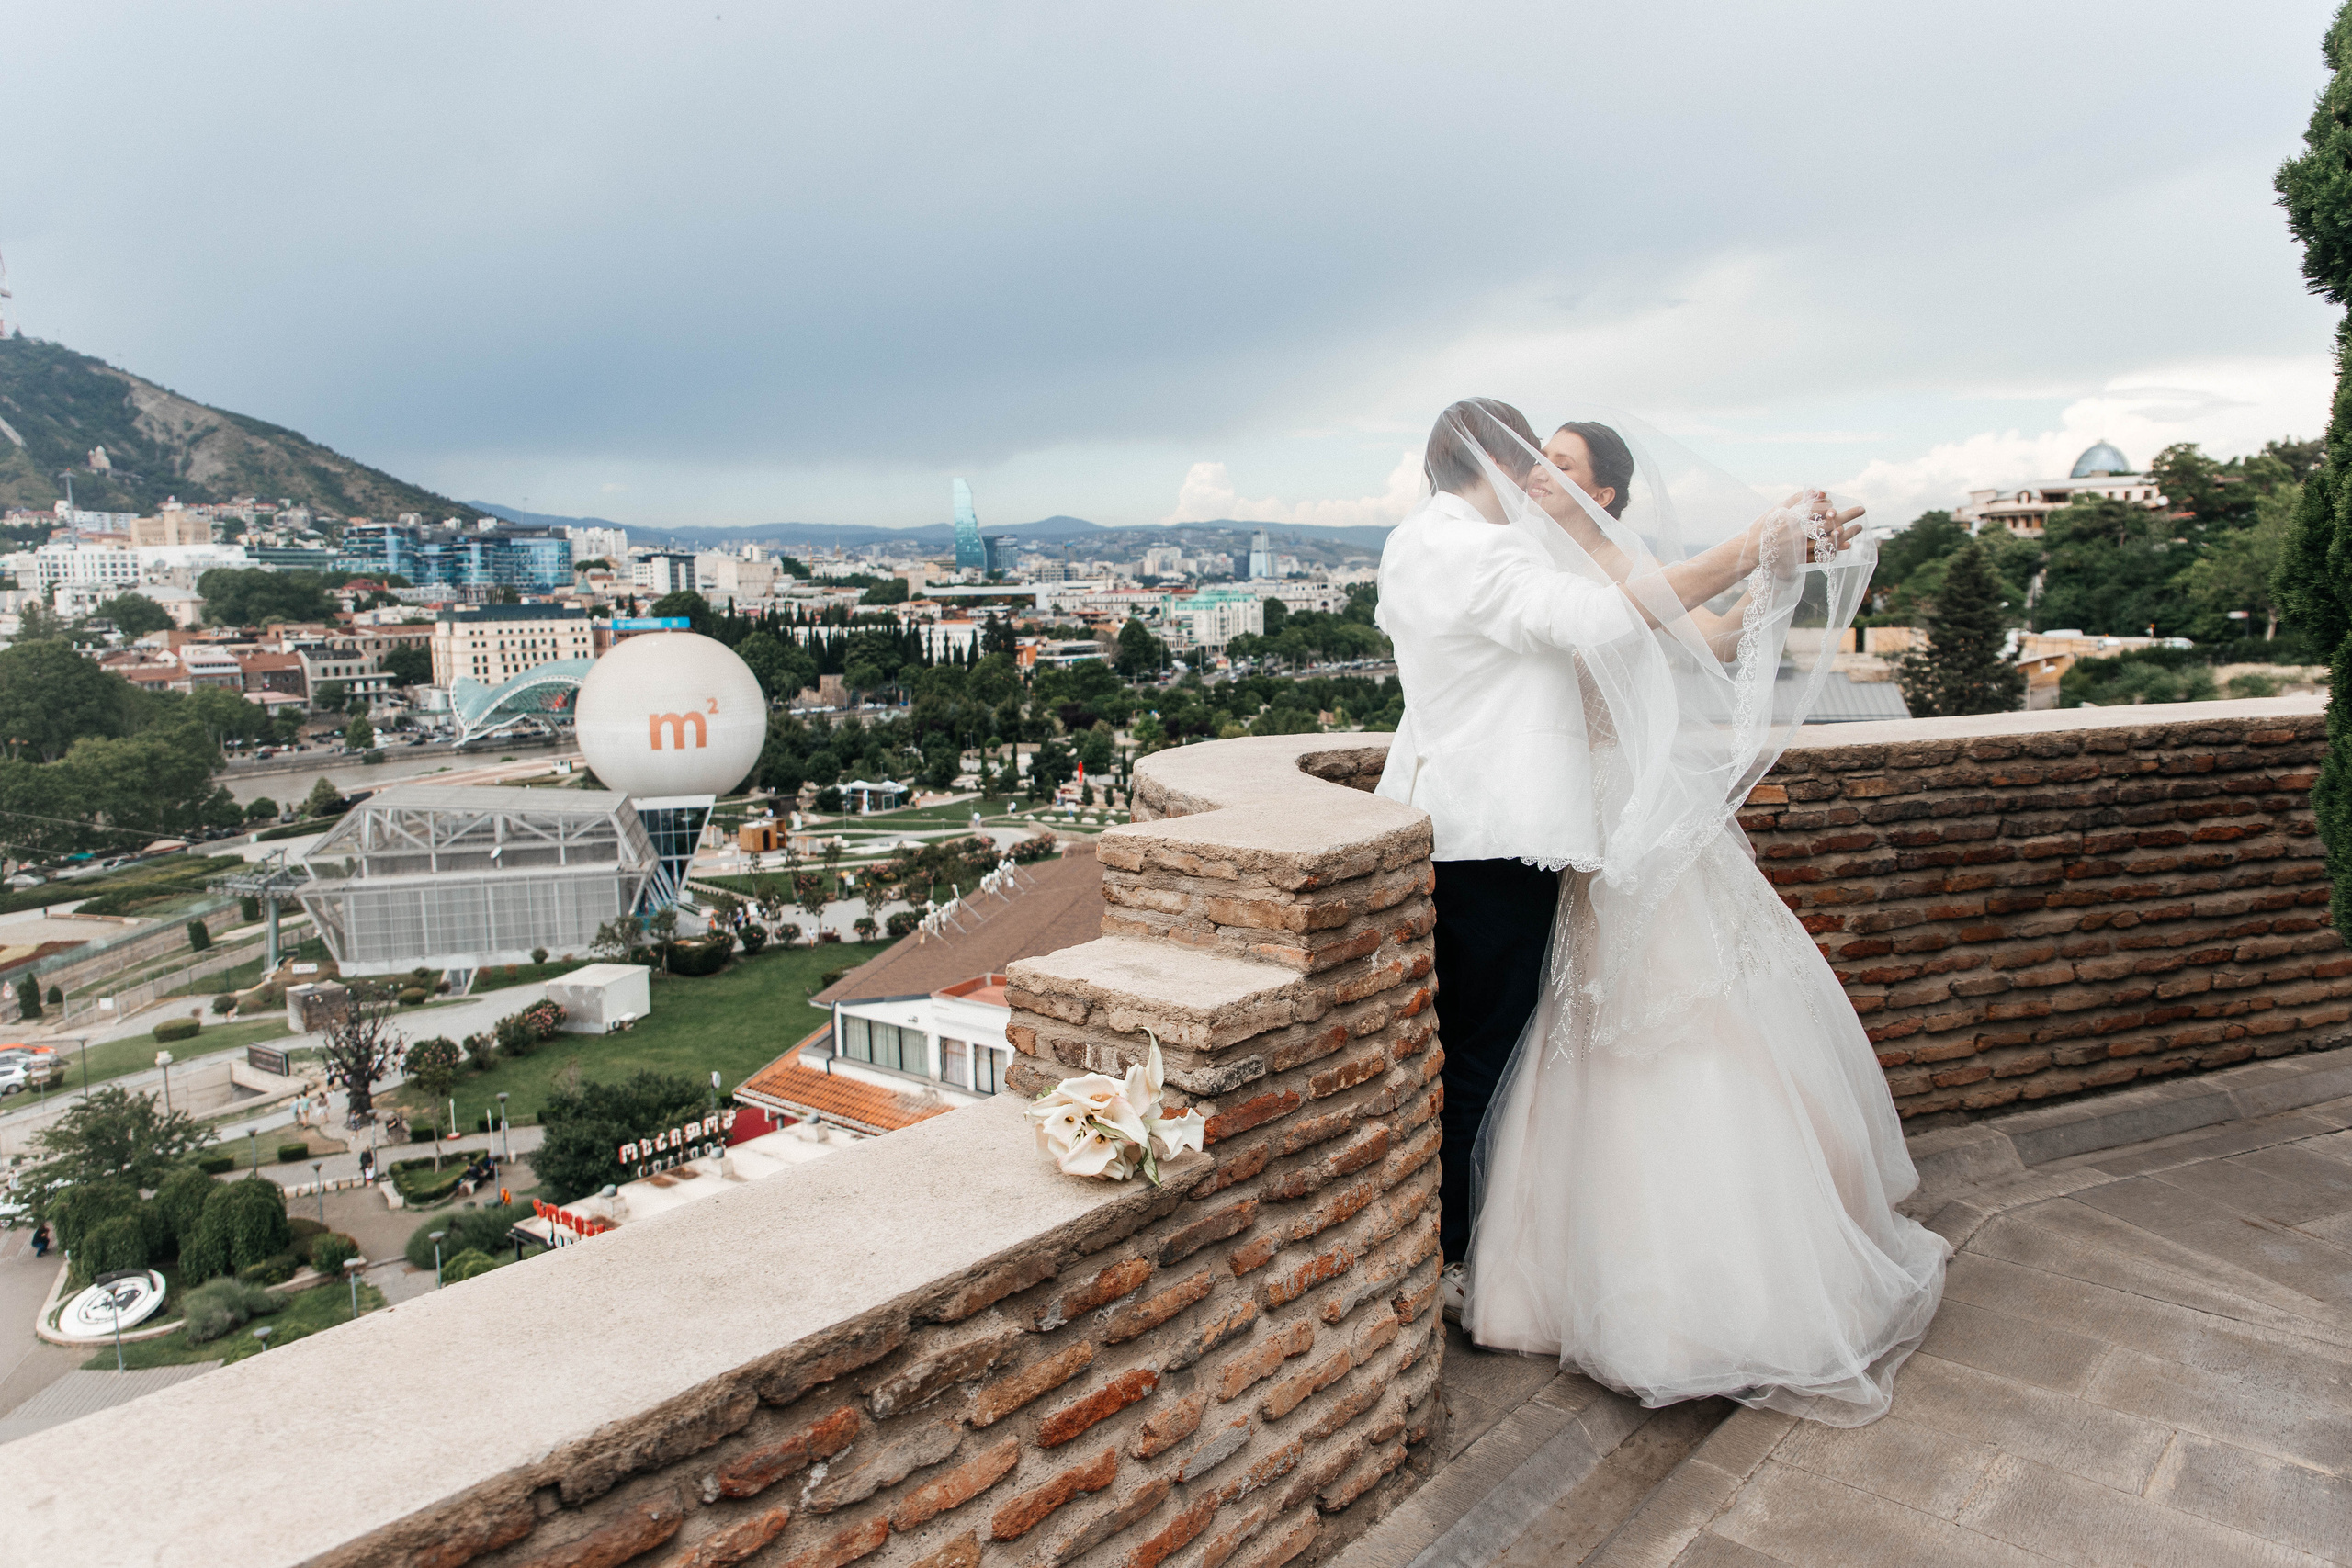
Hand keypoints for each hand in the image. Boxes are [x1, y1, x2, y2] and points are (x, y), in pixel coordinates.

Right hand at [1742, 490, 1864, 572]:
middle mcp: (1798, 533)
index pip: (1818, 509)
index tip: (1835, 505)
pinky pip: (1822, 555)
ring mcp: (1801, 547)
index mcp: (1792, 519)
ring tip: (1858, 527)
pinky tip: (1846, 545)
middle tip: (1862, 509)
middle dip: (1847, 515)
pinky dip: (1836, 549)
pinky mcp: (1801, 559)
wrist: (1751, 552)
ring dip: (1846, 533)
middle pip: (1829, 523)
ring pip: (1829, 540)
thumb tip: (1816, 490)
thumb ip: (1796, 499)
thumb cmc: (1764, 528)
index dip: (1830, 505)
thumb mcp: (1777, 509)